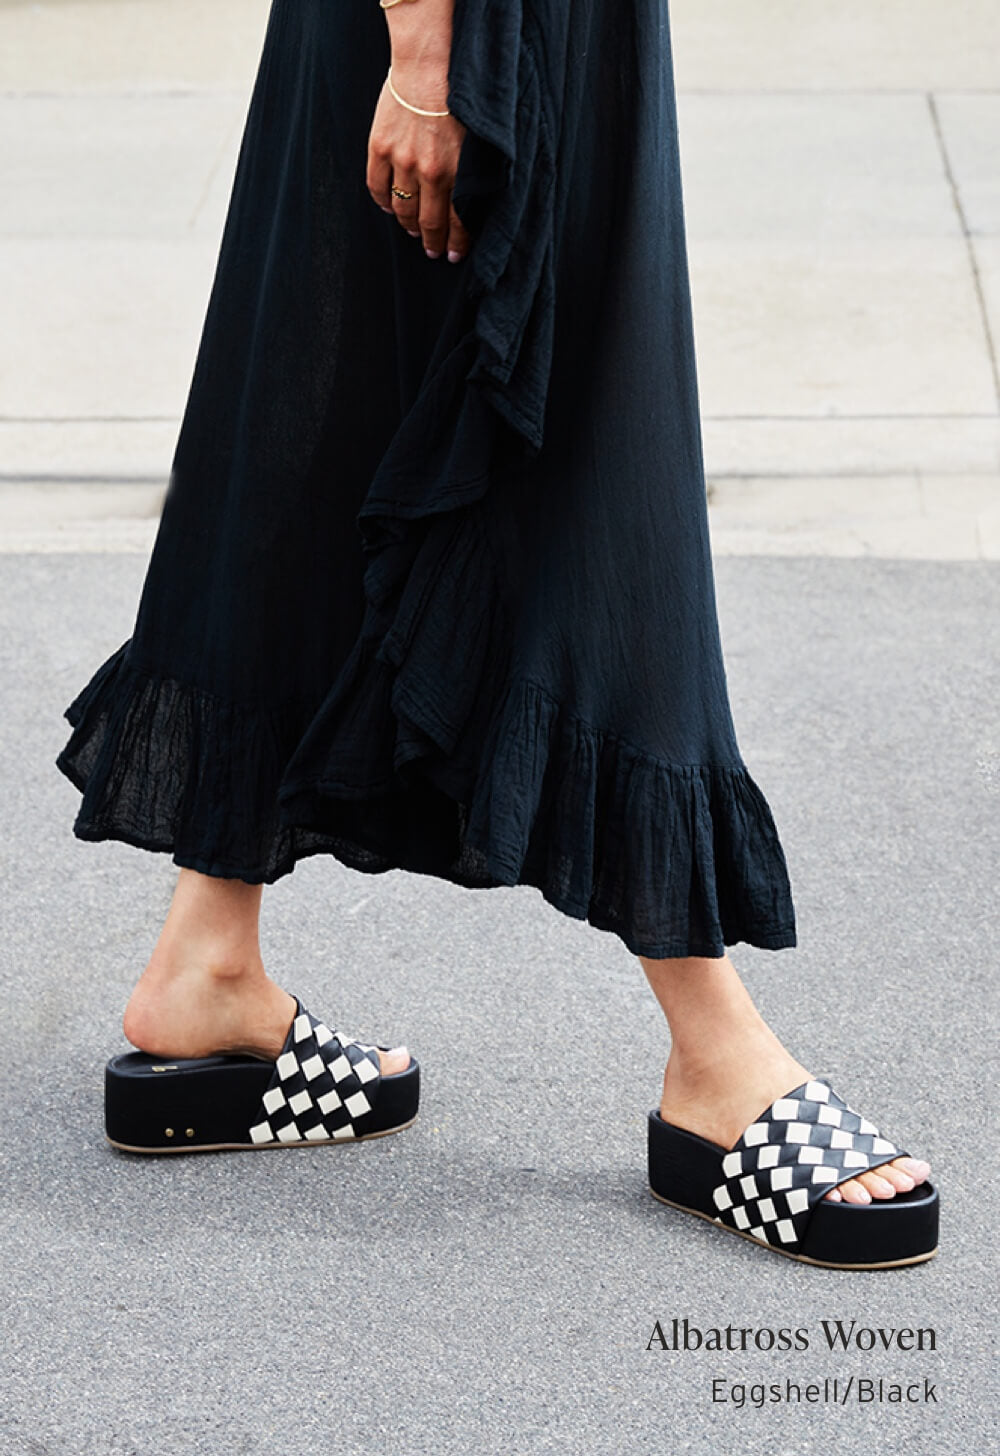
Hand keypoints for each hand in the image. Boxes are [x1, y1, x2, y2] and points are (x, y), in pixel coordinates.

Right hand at [366, 8, 470, 261]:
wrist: (431, 63)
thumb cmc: (461, 97)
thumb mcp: (479, 141)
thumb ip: (476, 173)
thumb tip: (476, 202)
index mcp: (458, 173)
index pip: (458, 221)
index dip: (456, 243)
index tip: (455, 255)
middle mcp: (429, 173)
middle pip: (428, 221)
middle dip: (433, 242)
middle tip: (434, 251)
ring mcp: (402, 161)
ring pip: (402, 209)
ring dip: (408, 226)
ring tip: (413, 232)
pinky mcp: (380, 147)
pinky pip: (377, 186)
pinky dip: (383, 202)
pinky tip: (388, 208)